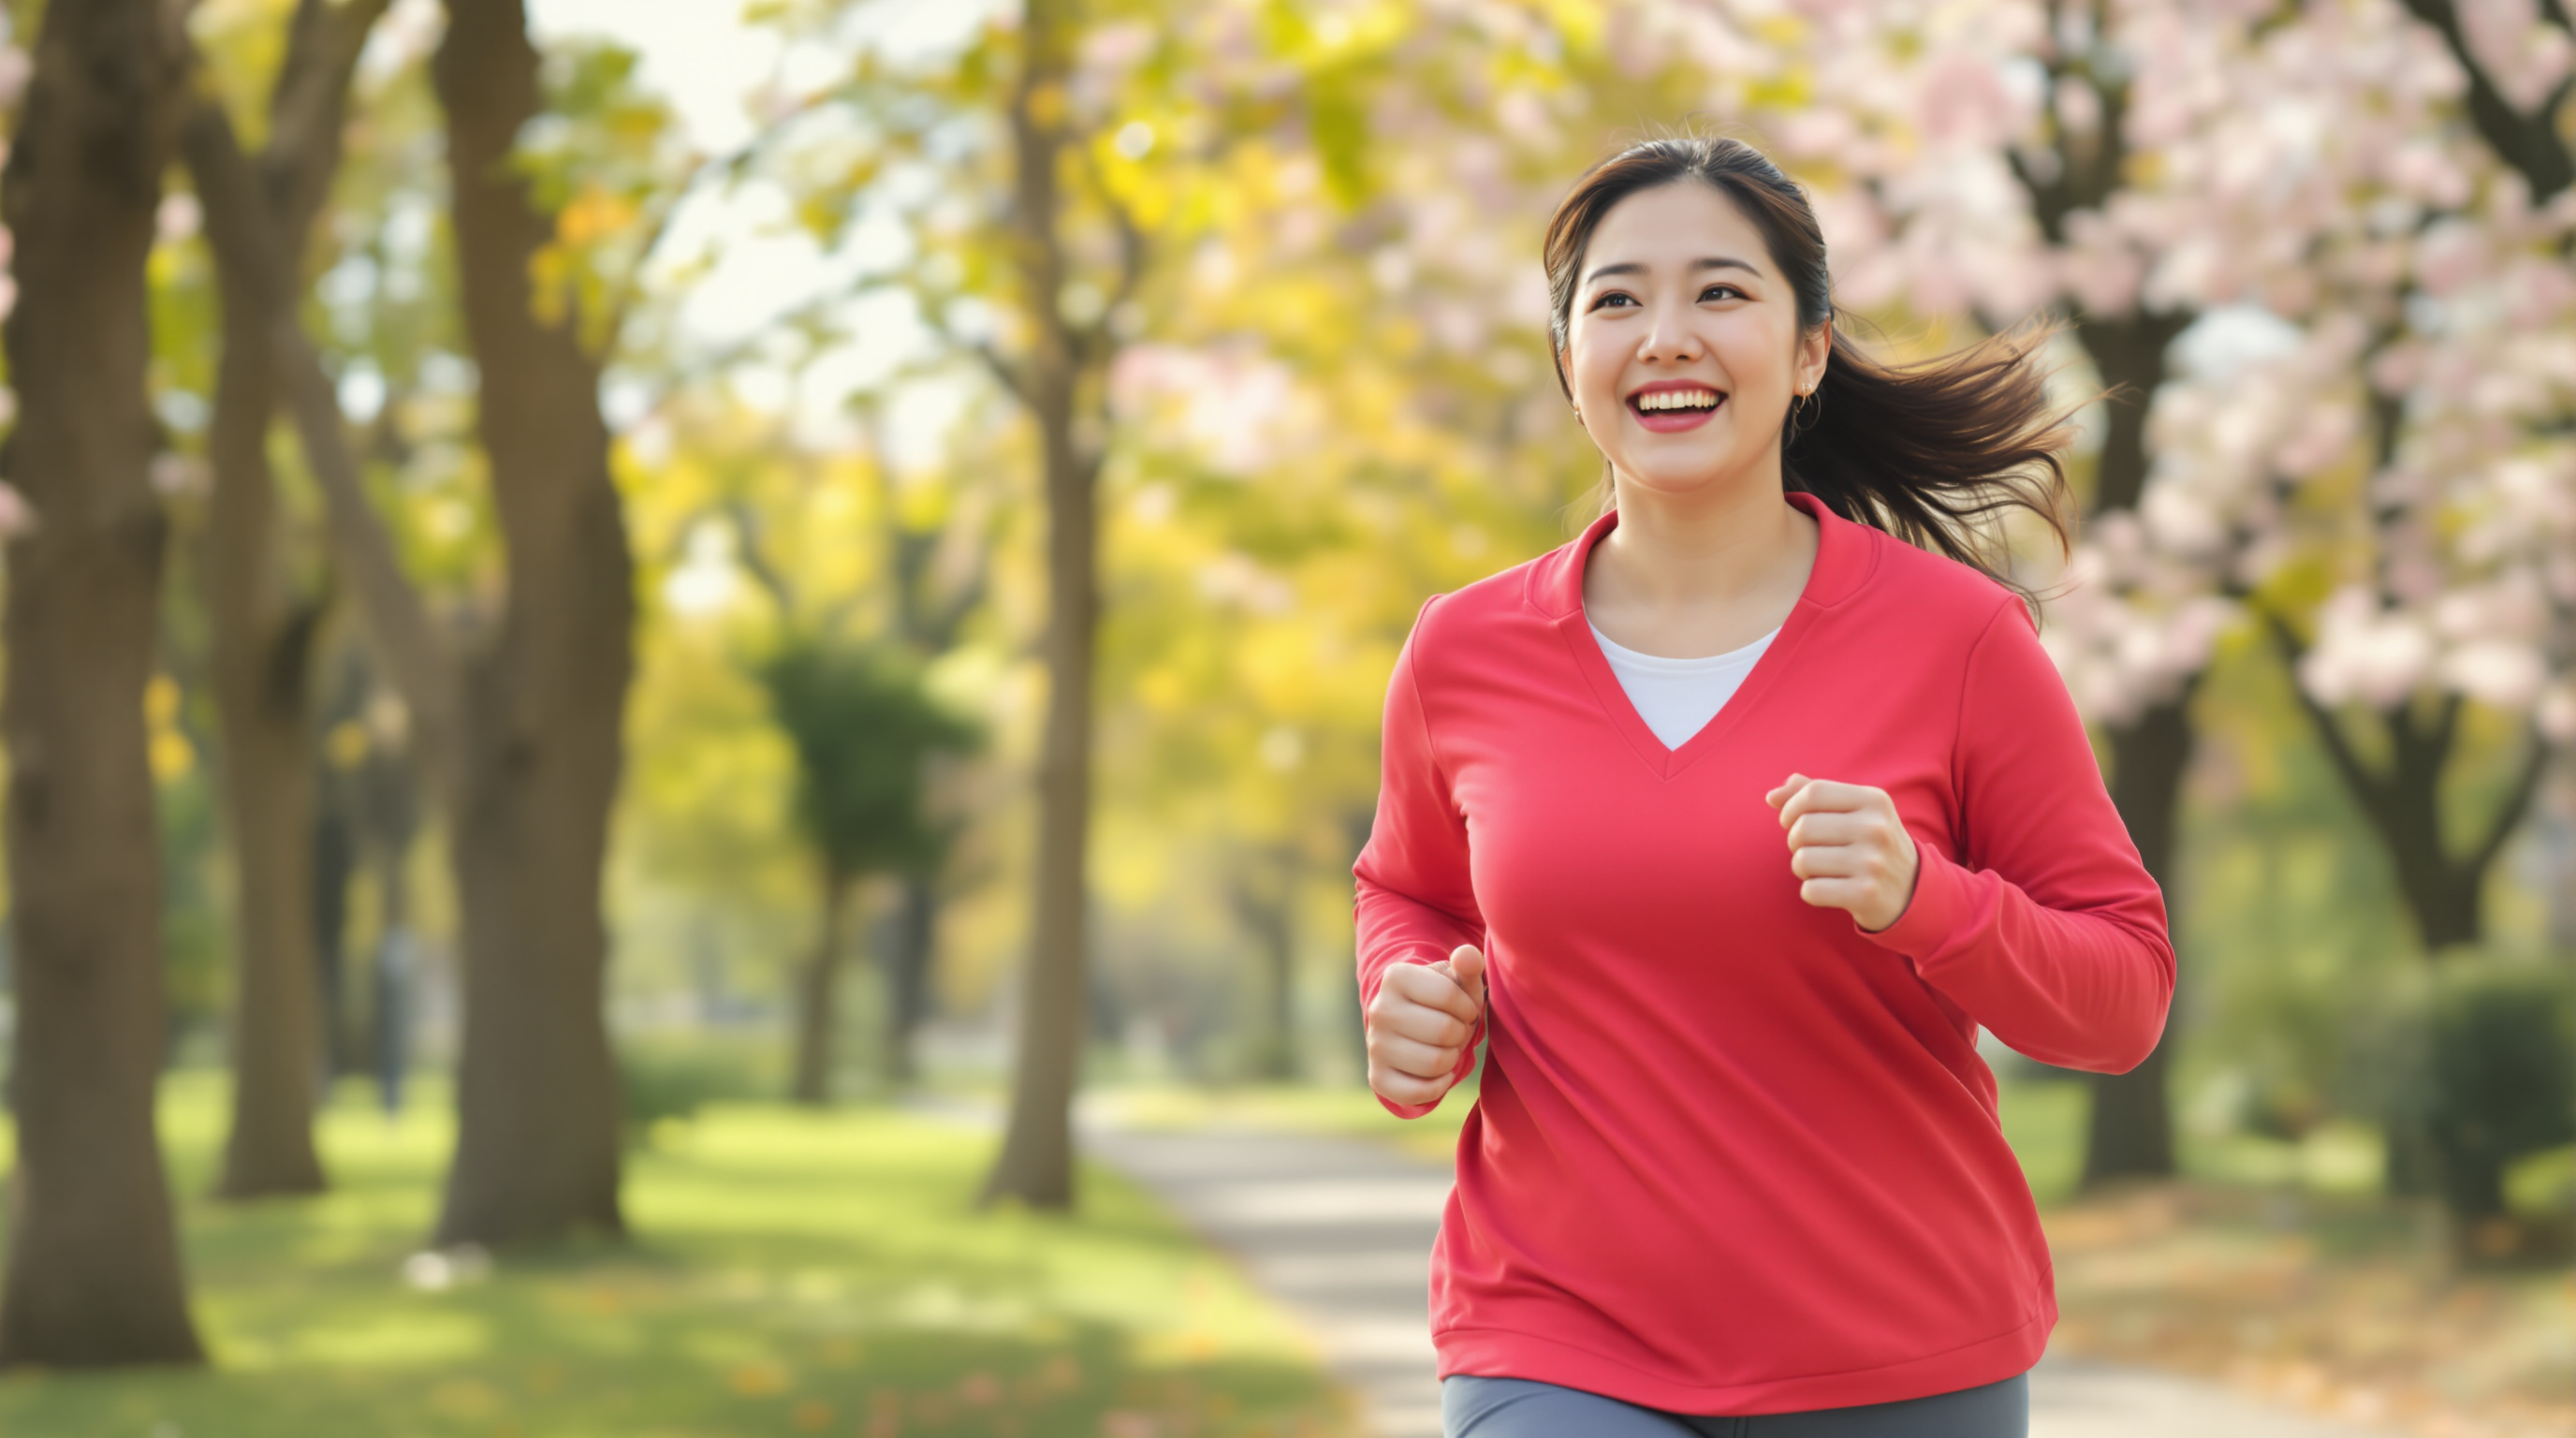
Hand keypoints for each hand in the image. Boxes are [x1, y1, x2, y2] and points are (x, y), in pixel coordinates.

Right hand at [1365, 944, 1485, 1106]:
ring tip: (1447, 1048)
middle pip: (1444, 1031)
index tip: (1465, 1009)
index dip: (1468, 1007)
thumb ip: (1468, 964)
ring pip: (1435, 1063)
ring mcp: (1375, 1045)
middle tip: (1456, 1031)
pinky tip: (1439, 1073)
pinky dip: (1439, 1086)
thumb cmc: (1443, 1001)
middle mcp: (1379, 1009)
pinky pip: (1419, 1092)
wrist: (1411, 1027)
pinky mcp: (1377, 1077)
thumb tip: (1468, 956)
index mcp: (1396, 976)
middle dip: (1461, 1034)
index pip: (1449, 996)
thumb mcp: (1457, 980)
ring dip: (1452, 1059)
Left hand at [1765, 773, 1919, 932]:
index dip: (1790, 808)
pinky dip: (1811, 892)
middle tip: (1811, 850)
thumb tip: (1772, 796)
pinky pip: (1811, 890)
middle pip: (1803, 827)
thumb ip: (1815, 795)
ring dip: (1801, 868)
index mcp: (1874, 800)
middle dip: (1795, 841)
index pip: (1812, 793)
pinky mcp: (1866, 894)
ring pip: (1803, 860)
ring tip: (1821, 870)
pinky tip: (1829, 889)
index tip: (1791, 821)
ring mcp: (1873, 862)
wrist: (1911, 889)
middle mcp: (1876, 828)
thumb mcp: (1855, 810)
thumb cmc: (1870, 843)